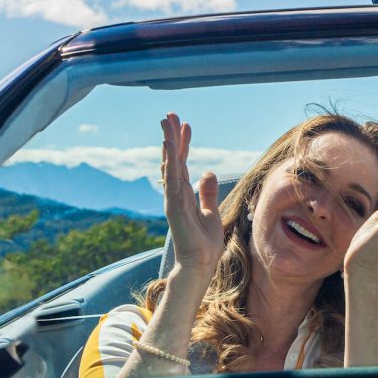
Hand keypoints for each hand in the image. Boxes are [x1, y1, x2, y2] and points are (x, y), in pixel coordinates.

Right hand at [160, 113, 223, 276]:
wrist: (201, 263)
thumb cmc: (204, 241)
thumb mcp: (211, 210)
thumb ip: (207, 192)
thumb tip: (208, 172)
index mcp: (185, 192)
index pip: (182, 162)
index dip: (183, 143)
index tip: (185, 123)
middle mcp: (176, 193)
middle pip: (173, 159)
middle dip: (172, 136)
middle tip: (170, 114)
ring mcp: (173, 199)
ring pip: (170, 165)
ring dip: (169, 143)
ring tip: (167, 123)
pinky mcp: (175, 207)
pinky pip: (172, 180)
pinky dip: (170, 163)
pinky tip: (169, 147)